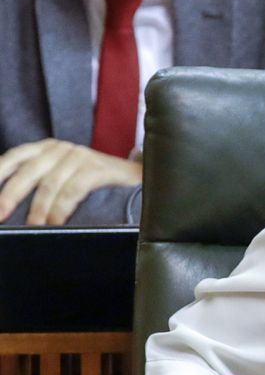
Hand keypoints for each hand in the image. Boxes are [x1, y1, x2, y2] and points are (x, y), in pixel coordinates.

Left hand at [0, 139, 141, 224]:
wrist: (141, 174)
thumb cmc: (97, 179)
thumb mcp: (64, 174)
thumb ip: (42, 181)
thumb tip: (12, 205)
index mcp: (45, 148)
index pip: (14, 157)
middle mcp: (59, 148)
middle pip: (27, 172)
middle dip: (10, 195)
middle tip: (0, 215)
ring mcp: (79, 156)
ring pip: (50, 184)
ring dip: (39, 209)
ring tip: (33, 227)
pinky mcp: (96, 168)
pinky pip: (72, 190)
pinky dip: (61, 209)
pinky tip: (55, 223)